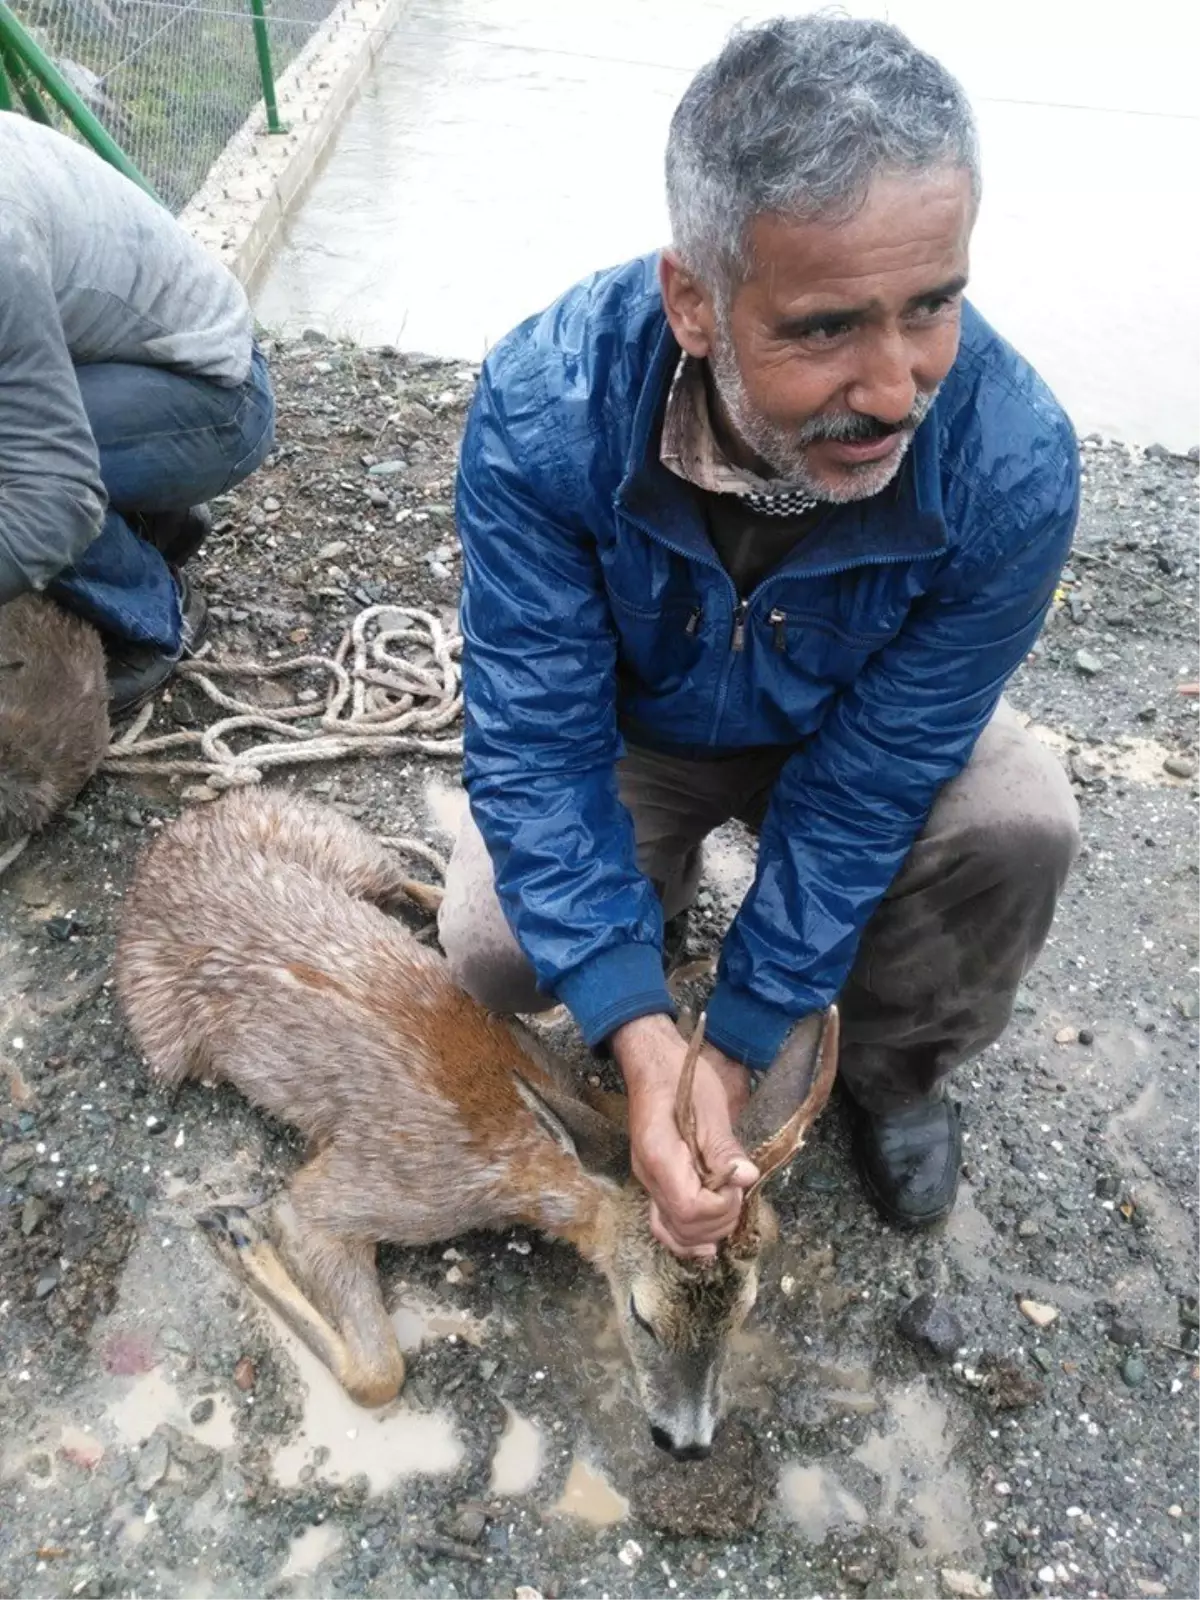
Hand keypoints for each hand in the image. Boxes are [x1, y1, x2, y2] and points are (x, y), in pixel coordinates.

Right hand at [611, 1012, 757, 1258]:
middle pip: (684, 1226)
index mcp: (659, 1155)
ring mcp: (649, 1183)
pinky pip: (665, 1225)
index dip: (721, 1205)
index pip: (689, 1207)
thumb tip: (748, 1178)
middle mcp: (648, 1176)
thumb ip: (725, 1147)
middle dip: (720, 1219)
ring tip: (730, 1207)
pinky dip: (687, 1239)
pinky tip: (708, 1242)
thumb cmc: (681, 1077)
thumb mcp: (709, 1106)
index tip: (738, 1182)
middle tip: (738, 1191)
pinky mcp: (656, 1184)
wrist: (653, 1064)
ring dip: (709, 1230)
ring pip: (675, 1232)